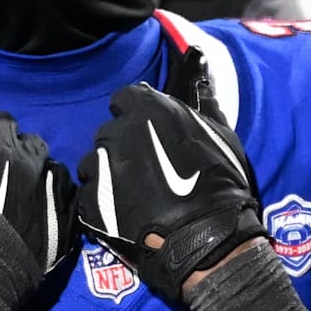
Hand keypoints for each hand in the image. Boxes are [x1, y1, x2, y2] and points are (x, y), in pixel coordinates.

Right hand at [0, 78, 75, 310]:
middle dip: (11, 154)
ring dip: (35, 176)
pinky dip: (51, 202)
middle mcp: (29, 162)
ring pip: (49, 169)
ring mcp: (49, 196)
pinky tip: (33, 217)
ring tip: (13, 200)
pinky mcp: (62, 228)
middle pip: (27, 143)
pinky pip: (66, 200)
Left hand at [76, 47, 264, 300]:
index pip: (125, 99)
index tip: (149, 132)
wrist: (207, 239)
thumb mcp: (221, 133)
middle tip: (146, 170)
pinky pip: (89, 197)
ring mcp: (99, 169)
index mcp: (144, 109)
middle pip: (109, 132)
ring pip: (94, 164)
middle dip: (123, 146)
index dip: (136, 115)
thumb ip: (203, 101)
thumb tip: (201, 72)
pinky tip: (125, 215)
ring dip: (109, 175)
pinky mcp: (89, 203)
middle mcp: (115, 132)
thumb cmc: (219, 182)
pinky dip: (102, 204)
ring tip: (134, 196)